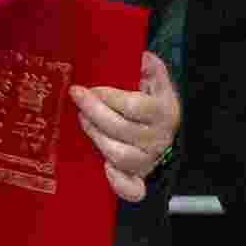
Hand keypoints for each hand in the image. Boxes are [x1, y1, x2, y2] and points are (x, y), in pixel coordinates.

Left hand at [74, 55, 185, 201]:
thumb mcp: (159, 86)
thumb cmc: (155, 108)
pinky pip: (131, 188)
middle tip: (78, 98)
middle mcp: (157, 138)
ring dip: (96, 136)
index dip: (108, 97)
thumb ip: (153, 70)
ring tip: (82, 120)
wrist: (166, 140)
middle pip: (120, 128)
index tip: (90, 88)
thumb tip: (142, 57)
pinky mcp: (139, 178)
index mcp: (164, 113)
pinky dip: (118, 182)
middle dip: (94, 112)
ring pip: (118, 154)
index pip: (133, 106)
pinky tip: (105, 169)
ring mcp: (148, 160)